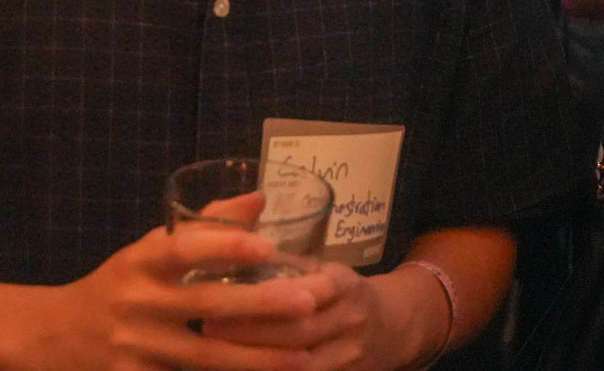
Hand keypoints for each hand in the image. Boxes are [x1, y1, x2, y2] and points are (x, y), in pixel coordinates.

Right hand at [37, 218, 329, 370]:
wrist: (54, 337)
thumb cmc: (120, 284)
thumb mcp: (151, 249)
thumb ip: (206, 226)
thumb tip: (260, 200)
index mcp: (140, 262)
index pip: (183, 250)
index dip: (225, 247)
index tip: (267, 248)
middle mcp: (136, 304)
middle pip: (204, 307)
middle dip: (260, 307)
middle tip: (307, 303)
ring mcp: (134, 349)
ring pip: (204, 358)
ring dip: (256, 359)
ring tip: (304, 357)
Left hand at [204, 263, 434, 370]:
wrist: (393, 327)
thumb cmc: (343, 292)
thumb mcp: (325, 269)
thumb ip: (287, 264)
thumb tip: (232, 244)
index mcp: (344, 283)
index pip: (310, 288)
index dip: (269, 294)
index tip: (226, 291)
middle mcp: (350, 319)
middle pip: (299, 331)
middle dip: (252, 331)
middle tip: (209, 326)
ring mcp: (349, 355)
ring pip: (301, 364)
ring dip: (257, 360)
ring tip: (218, 352)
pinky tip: (242, 369)